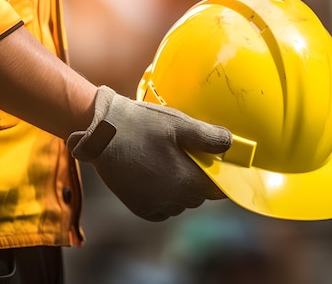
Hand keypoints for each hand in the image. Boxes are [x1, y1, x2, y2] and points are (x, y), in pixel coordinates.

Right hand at [67, 86, 231, 220]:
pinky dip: (166, 196)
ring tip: (171, 162)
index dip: (223, 178)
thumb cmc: (141, 125)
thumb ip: (208, 136)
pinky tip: (158, 175)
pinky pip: (164, 208)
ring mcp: (154, 206)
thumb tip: (230, 144)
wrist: (100, 134)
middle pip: (200, 195)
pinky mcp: (139, 208)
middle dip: (201, 179)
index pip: (219, 190)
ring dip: (183, 187)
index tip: (220, 164)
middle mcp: (172, 200)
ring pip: (182, 202)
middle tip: (192, 155)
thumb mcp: (179, 124)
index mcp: (186, 181)